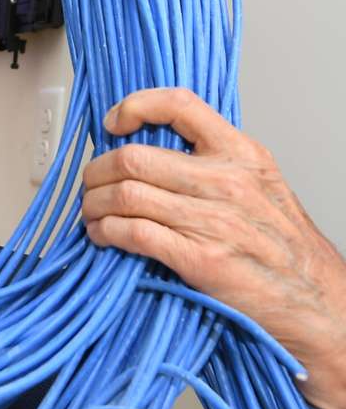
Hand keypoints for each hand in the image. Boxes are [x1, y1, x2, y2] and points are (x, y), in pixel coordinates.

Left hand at [82, 88, 345, 408]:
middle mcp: (226, 180)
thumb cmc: (283, 248)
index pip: (180, 105)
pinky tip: (103, 237)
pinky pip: (133, 233)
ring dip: (95, 205)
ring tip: (93, 214)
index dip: (135, 107)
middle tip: (91, 185)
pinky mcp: (199, 258)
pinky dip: (106, 233)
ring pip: (125, 194)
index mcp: (241, 153)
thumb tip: (152, 155)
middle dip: (97, 172)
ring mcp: (213, 220)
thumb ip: (213, 166)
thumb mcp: (260, 186)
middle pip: (133, 157)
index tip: (113, 124)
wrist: (318, 303)